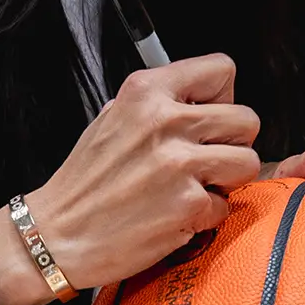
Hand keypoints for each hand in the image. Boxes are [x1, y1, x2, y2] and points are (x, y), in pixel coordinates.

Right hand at [0, 55, 261, 304]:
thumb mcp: (113, 118)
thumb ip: (158, 104)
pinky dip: (208, 214)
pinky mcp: (188, 205)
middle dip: (232, 143)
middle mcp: (165, 121)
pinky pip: (227, 204)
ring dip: (228, 179)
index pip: (221, 70)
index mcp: (146, 91)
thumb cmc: (84, 181)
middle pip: (246, 119)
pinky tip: (178, 213)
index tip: (211, 116)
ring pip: (248, 162)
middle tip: (207, 159)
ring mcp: (179, 164)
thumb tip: (201, 101)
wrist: (56, 234)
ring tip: (197, 185)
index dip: (224, 96)